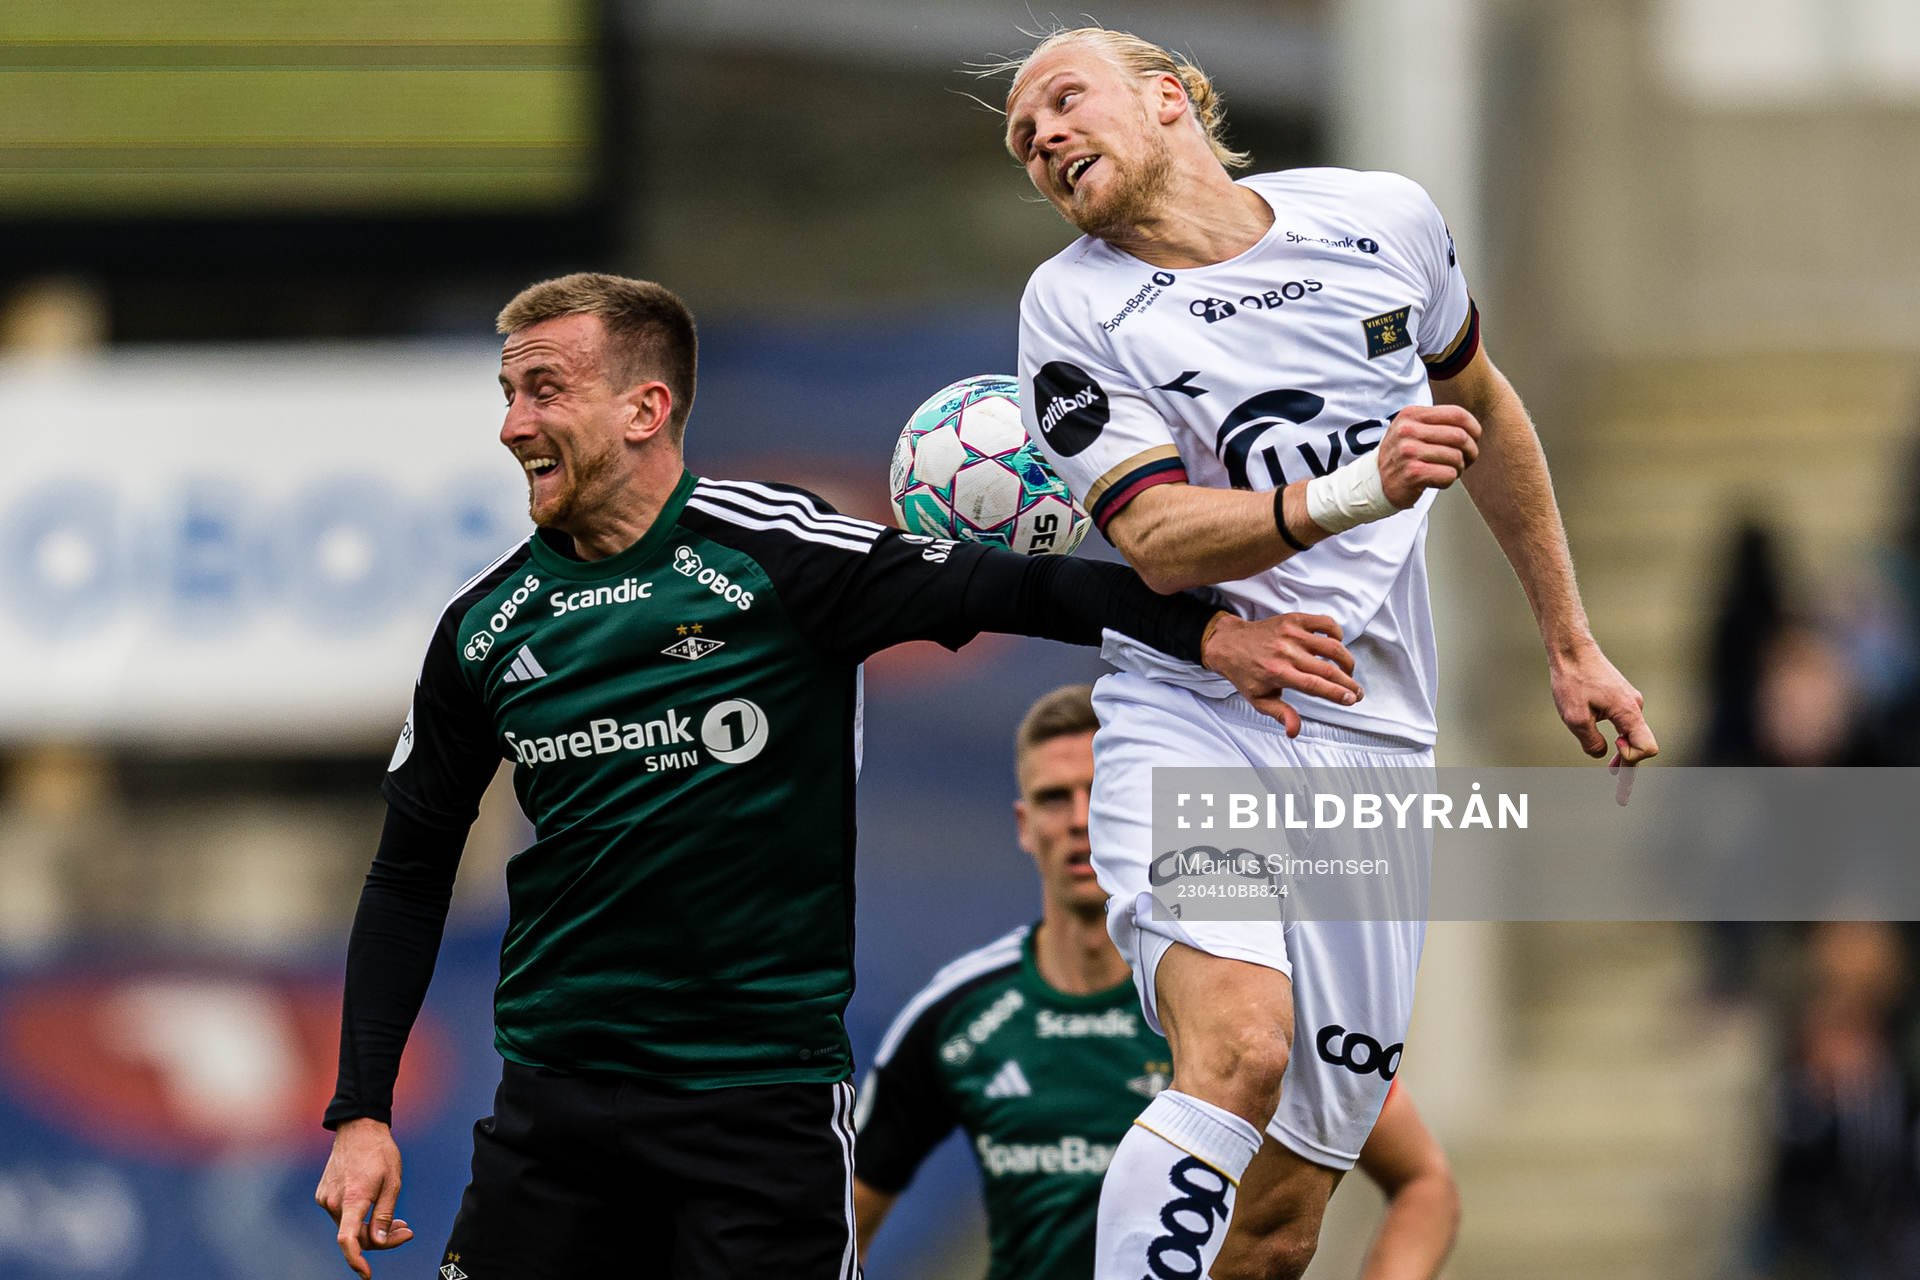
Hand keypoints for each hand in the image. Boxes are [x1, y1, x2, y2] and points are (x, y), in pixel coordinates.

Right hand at [315, 1118, 413, 1278]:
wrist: (358, 1128)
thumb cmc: (380, 1152)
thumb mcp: (393, 1183)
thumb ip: (384, 1215)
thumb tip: (378, 1242)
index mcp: (353, 1198)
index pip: (348, 1239)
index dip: (356, 1260)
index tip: (366, 1273)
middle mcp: (334, 1201)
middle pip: (355, 1235)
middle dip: (380, 1239)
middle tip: (405, 1231)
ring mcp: (326, 1198)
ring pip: (349, 1226)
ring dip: (371, 1227)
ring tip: (396, 1219)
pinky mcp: (323, 1194)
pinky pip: (342, 1214)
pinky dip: (359, 1216)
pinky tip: (375, 1206)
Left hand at [1203, 612, 1362, 735]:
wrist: (1229, 643)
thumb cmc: (1245, 673)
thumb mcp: (1259, 699)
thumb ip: (1280, 713)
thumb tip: (1294, 731)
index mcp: (1277, 672)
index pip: (1315, 684)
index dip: (1337, 693)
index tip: (1351, 699)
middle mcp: (1286, 651)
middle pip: (1328, 668)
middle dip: (1348, 682)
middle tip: (1357, 692)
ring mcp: (1291, 632)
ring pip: (1332, 645)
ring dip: (1346, 661)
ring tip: (1348, 672)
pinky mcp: (1294, 619)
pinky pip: (1325, 623)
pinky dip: (1337, 634)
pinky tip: (1336, 645)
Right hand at [1375, 405, 1481, 508]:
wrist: (1375, 483)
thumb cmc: (1401, 456)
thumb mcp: (1411, 429)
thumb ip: (1437, 423)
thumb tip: (1473, 428)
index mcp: (1411, 414)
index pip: (1456, 414)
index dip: (1473, 428)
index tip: (1474, 439)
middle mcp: (1407, 430)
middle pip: (1460, 436)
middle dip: (1470, 451)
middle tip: (1465, 460)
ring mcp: (1408, 452)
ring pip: (1456, 457)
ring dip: (1458, 468)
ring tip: (1447, 471)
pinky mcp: (1412, 473)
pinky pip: (1449, 474)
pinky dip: (1449, 480)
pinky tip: (1437, 480)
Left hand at [1549, 641, 1657, 768]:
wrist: (1572, 650)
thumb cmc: (1572, 680)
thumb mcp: (1575, 717)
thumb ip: (1591, 742)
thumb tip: (1602, 754)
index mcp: (1628, 712)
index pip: (1647, 748)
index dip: (1631, 758)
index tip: (1613, 747)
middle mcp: (1634, 707)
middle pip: (1641, 746)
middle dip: (1630, 767)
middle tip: (1621, 798)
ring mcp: (1629, 702)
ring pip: (1633, 735)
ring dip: (1624, 754)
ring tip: (1614, 773)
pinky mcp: (1620, 698)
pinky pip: (1626, 725)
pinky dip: (1621, 740)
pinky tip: (1613, 749)